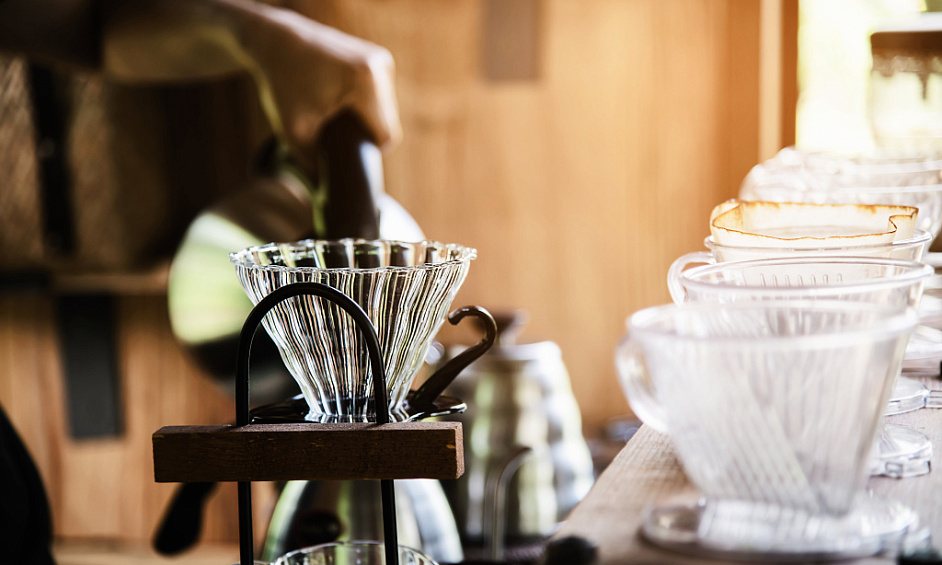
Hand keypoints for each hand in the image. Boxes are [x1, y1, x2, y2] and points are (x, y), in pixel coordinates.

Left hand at [247, 8, 401, 168]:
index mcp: (365, 82)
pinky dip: (366, 104)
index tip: (345, 154)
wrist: (275, 42)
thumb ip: (313, 166)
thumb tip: (326, 198)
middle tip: (335, 136)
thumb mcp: (294, 132)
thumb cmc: (282, 85)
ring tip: (336, 116)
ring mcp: (380, 59)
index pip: (386, 136)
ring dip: (367, 119)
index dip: (368, 153)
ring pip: (387, 110)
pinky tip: (342, 102)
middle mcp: (379, 67)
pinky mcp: (377, 57)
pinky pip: (382, 95)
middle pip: (388, 123)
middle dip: (365, 135)